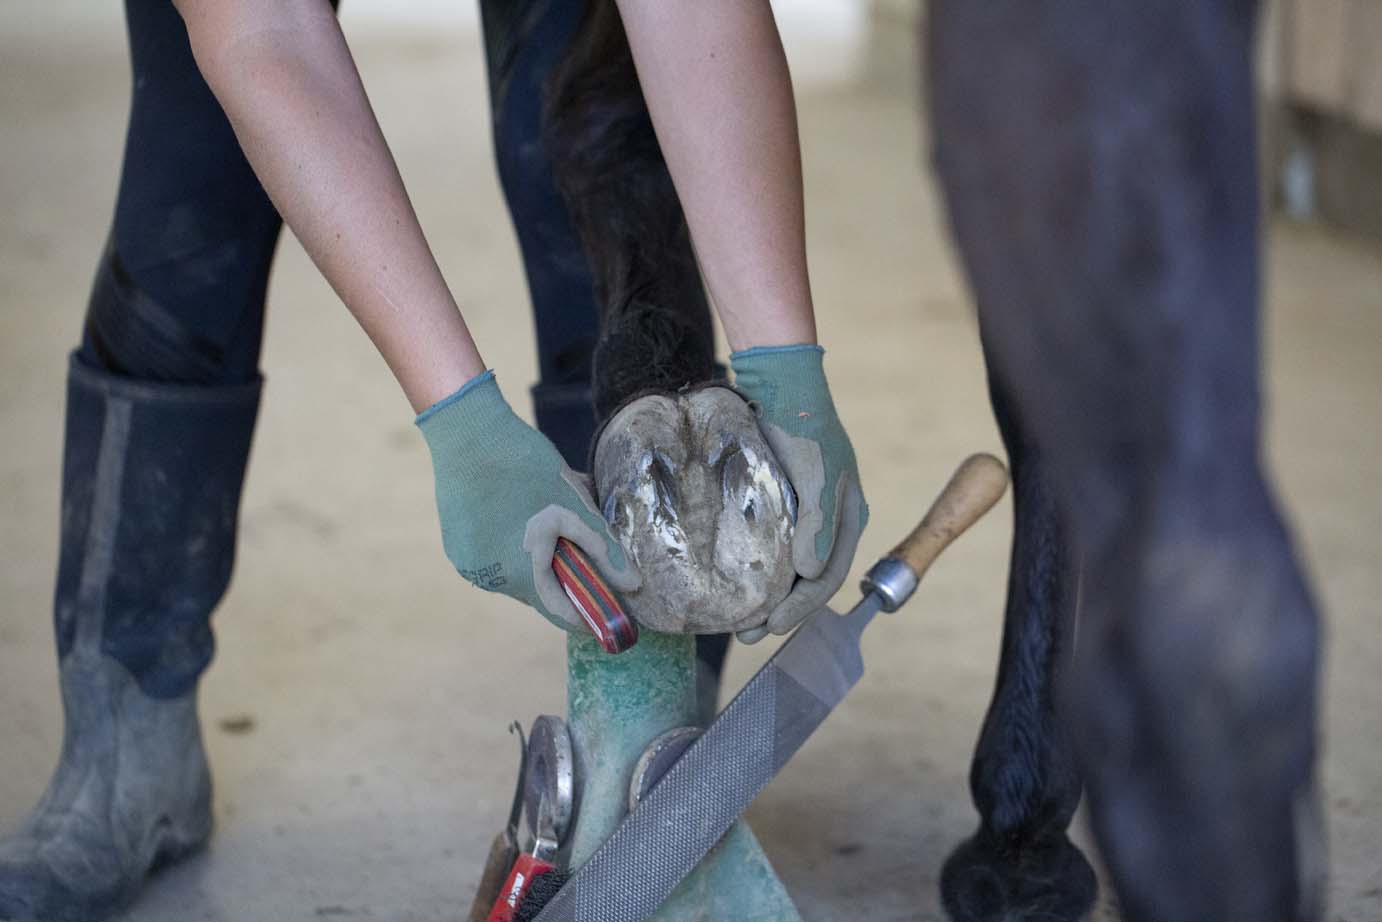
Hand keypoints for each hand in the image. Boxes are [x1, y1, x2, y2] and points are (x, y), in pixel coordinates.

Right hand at [418, 371, 639, 629]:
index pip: (560, 613)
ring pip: (515, 572)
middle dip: (563, 575)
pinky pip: (492, 556)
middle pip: (538, 590)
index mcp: (521, 573)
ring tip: (550, 522)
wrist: (467, 432)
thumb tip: (632, 586)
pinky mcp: (456, 544)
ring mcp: (468, 562)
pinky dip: (512, 545)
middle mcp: (490, 579)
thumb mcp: (574, 507)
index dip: (586, 616)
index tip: (606, 615)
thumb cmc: (527, 467)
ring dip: (536, 558)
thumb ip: (604, 549)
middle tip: (582, 549)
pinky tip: (521, 514)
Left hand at [730, 345, 867, 641]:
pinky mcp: (780, 503)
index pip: (828, 578)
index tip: (770, 626)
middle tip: (747, 634)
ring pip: (788, 568)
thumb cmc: (803, 426)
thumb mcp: (816, 473)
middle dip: (780, 610)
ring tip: (738, 622)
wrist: (779, 381)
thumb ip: (817, 524)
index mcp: (849, 518)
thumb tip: (810, 574)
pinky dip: (757, 570)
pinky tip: (736, 581)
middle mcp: (829, 522)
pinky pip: (772, 547)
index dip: (800, 607)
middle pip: (808, 580)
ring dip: (767, 596)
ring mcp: (804, 513)